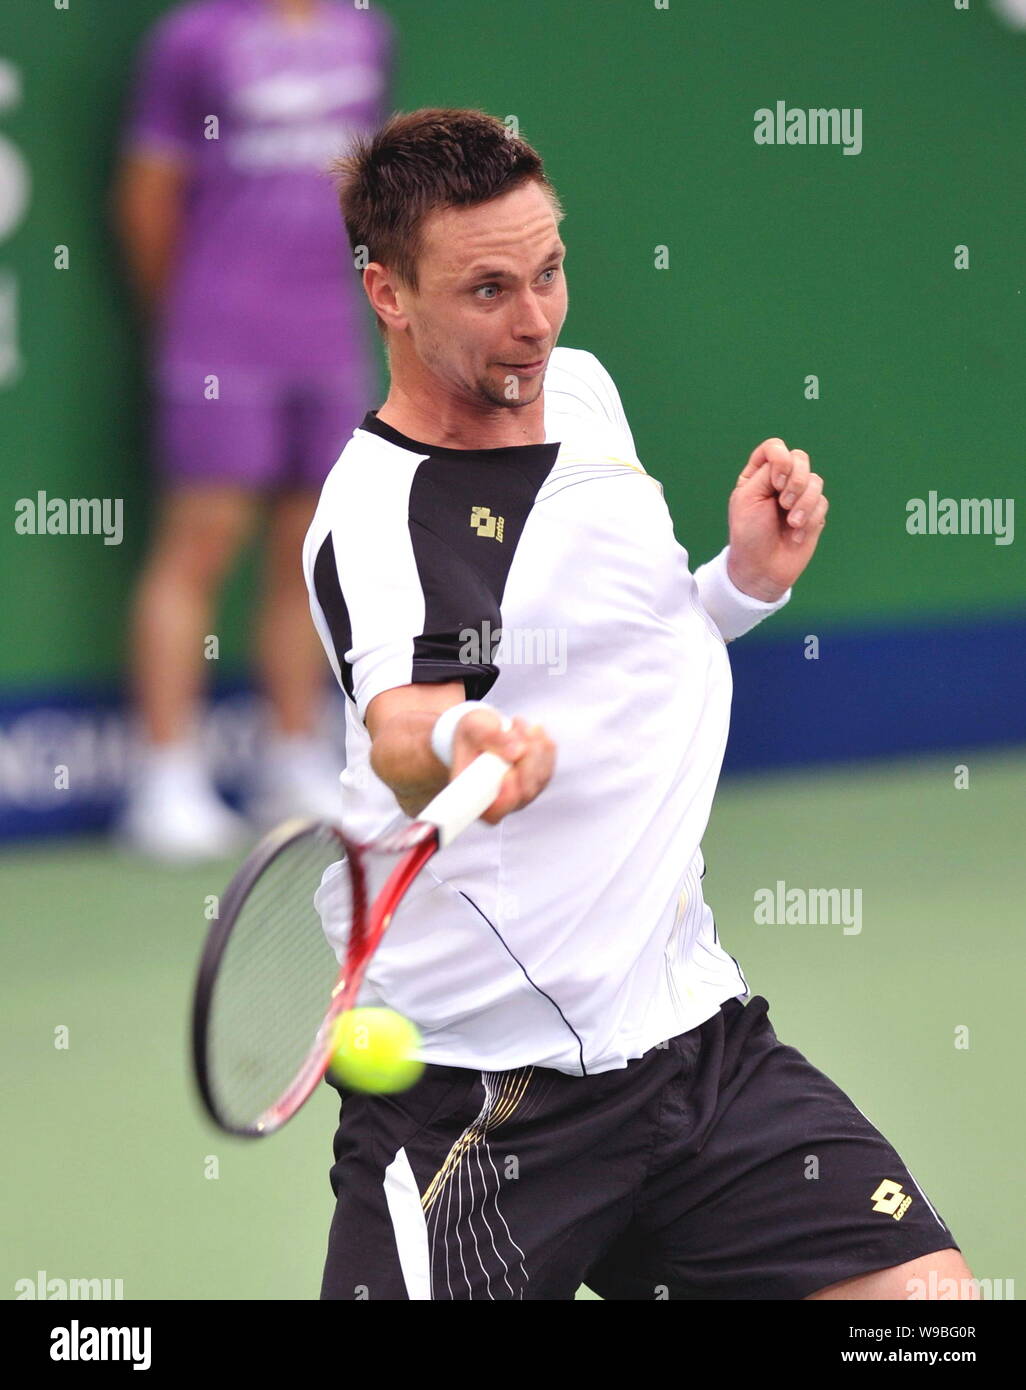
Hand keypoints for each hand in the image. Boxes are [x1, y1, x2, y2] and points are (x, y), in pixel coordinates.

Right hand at [451, 710, 555, 824]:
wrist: (482, 730)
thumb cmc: (471, 734)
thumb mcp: (472, 726)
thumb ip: (490, 737)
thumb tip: (518, 751)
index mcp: (473, 797)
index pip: (494, 812)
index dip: (506, 797)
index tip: (509, 774)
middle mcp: (500, 802)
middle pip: (525, 792)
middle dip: (526, 759)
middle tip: (517, 730)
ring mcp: (521, 794)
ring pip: (541, 778)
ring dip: (534, 747)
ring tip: (517, 724)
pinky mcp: (537, 781)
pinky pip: (549, 766)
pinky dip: (543, 746)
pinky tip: (530, 731)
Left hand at [727, 438, 828, 599]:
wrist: (762, 568)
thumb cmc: (749, 534)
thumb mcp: (748, 498)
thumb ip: (769, 472)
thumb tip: (791, 461)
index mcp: (758, 475)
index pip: (774, 447)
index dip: (780, 460)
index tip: (775, 484)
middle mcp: (779, 481)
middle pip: (800, 458)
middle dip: (796, 481)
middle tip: (783, 504)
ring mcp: (798, 496)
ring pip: (815, 481)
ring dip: (804, 504)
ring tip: (792, 523)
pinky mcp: (813, 513)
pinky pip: (822, 503)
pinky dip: (810, 519)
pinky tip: (796, 535)